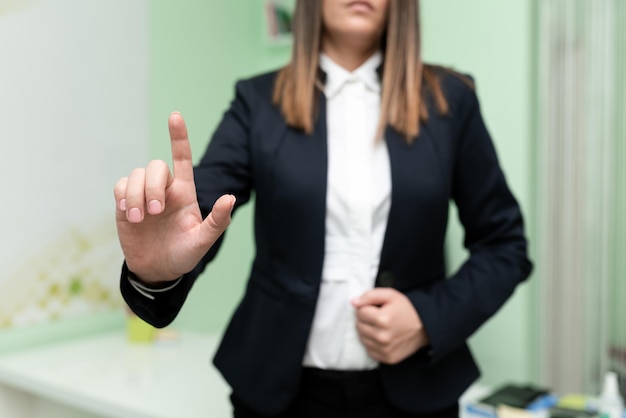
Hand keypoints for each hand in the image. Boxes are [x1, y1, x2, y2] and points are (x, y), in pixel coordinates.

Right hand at [114, 112, 234, 282]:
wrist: (157, 270)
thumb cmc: (184, 254)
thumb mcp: (203, 240)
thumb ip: (217, 221)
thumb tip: (230, 198)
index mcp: (185, 192)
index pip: (181, 157)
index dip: (178, 137)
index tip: (175, 116)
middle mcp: (164, 189)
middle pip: (155, 166)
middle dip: (152, 186)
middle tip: (155, 212)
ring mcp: (144, 195)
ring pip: (135, 175)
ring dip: (136, 195)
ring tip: (140, 219)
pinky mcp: (125, 203)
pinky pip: (120, 186)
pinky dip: (123, 197)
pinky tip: (130, 215)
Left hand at [352, 288, 428, 364]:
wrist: (426, 327)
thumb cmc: (407, 309)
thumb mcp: (391, 295)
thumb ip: (370, 296)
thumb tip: (353, 302)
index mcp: (382, 319)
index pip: (359, 312)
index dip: (366, 308)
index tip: (376, 308)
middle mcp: (382, 337)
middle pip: (359, 326)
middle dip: (366, 319)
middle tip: (378, 317)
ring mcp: (385, 350)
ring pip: (362, 338)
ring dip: (368, 331)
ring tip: (381, 327)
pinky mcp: (387, 358)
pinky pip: (369, 350)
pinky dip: (373, 343)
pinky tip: (383, 337)